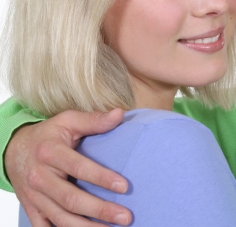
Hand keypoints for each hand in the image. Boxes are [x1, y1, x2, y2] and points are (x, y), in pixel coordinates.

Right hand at [5, 109, 131, 226]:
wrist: (13, 150)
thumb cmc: (48, 135)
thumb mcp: (67, 121)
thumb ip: (93, 120)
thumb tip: (120, 114)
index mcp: (50, 152)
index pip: (78, 167)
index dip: (101, 178)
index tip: (125, 187)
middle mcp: (39, 177)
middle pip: (71, 199)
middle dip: (100, 210)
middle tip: (126, 217)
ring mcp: (34, 196)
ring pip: (60, 218)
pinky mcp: (32, 208)